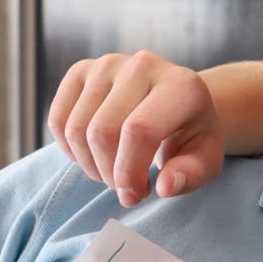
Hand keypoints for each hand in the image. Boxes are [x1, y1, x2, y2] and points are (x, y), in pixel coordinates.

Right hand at [47, 51, 225, 207]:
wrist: (176, 102)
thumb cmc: (190, 134)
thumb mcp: (204, 159)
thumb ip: (189, 174)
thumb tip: (165, 187)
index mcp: (181, 86)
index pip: (140, 130)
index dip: (129, 172)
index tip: (133, 196)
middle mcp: (143, 66)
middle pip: (103, 132)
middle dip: (109, 173)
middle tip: (126, 187)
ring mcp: (108, 64)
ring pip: (76, 129)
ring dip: (90, 165)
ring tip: (114, 171)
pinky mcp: (81, 71)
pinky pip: (58, 120)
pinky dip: (70, 149)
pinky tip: (94, 154)